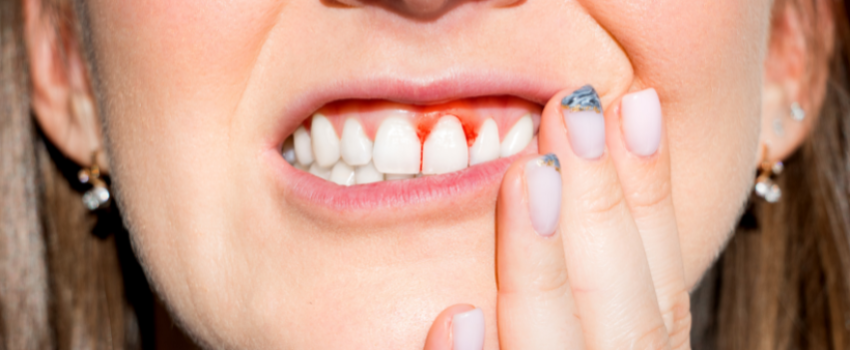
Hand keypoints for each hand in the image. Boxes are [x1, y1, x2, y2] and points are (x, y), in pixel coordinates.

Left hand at [424, 87, 690, 349]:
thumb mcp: (570, 327)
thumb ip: (573, 283)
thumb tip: (555, 170)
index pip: (660, 287)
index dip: (654, 198)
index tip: (636, 103)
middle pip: (628, 315)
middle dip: (601, 205)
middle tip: (574, 110)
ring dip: (542, 268)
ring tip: (528, 175)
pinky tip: (457, 314)